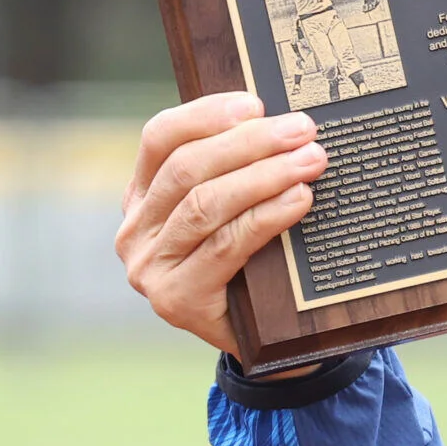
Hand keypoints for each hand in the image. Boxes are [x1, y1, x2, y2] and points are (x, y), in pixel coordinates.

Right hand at [116, 93, 327, 356]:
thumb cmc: (253, 266)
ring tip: (311, 161)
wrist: (264, 343)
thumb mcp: (234, 213)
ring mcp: (150, 267)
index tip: (255, 102)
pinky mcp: (175, 299)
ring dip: (265, 176)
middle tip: (303, 130)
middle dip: (250, 143)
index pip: (160, 139)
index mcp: (141, 196)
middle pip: (187, 169)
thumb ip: (237, 174)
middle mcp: (134, 230)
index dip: (206, 115)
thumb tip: (284, 123)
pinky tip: (299, 200)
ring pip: (205, 204)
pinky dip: (266, 217)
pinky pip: (225, 246)